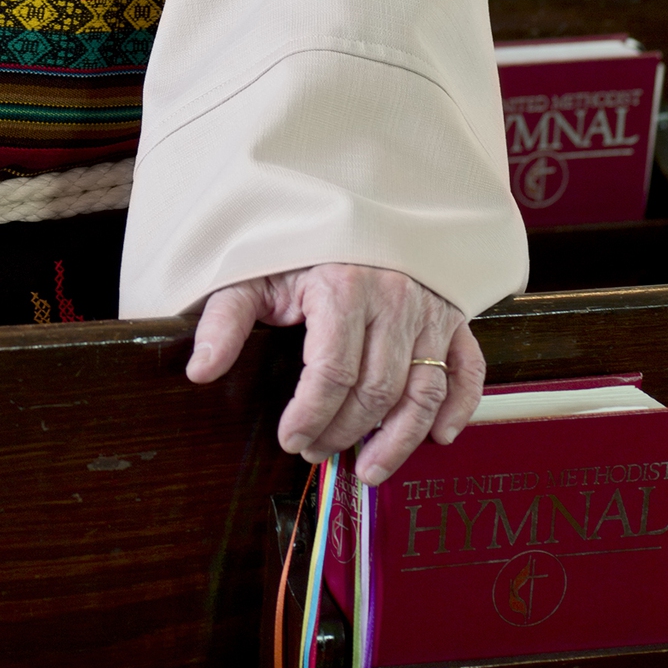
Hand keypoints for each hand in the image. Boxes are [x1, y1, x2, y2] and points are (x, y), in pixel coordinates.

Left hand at [184, 262, 483, 484]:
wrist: (349, 198)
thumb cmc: (300, 240)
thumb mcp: (254, 270)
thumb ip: (226, 319)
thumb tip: (200, 370)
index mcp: (342, 287)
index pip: (332, 373)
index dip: (309, 415)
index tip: (290, 438)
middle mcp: (393, 298)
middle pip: (376, 390)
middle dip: (343, 432)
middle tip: (316, 450)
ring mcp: (428, 308)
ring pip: (423, 391)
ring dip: (399, 441)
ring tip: (368, 470)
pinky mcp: (452, 314)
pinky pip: (467, 369)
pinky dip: (459, 408)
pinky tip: (437, 437)